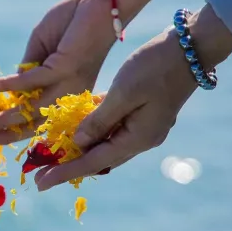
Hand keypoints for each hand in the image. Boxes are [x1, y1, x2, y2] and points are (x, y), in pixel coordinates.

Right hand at [0, 0, 117, 146]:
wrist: (102, 1)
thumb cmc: (73, 22)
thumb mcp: (43, 50)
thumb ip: (27, 71)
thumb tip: (9, 91)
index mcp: (66, 92)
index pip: (34, 118)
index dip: (8, 126)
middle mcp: (69, 95)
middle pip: (31, 121)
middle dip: (1, 129)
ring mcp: (68, 84)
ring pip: (29, 109)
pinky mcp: (64, 68)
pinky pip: (27, 83)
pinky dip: (3, 86)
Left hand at [34, 6, 231, 191]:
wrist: (192, 47)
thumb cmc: (156, 66)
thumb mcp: (123, 92)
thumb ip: (98, 120)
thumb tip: (77, 144)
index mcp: (138, 138)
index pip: (93, 162)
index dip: (64, 173)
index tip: (39, 184)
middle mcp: (141, 139)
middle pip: (97, 159)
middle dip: (68, 167)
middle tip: (39, 175)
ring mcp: (144, 128)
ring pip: (104, 146)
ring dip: (78, 150)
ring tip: (51, 155)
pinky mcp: (143, 115)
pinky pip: (111, 129)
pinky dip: (92, 131)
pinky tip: (73, 130)